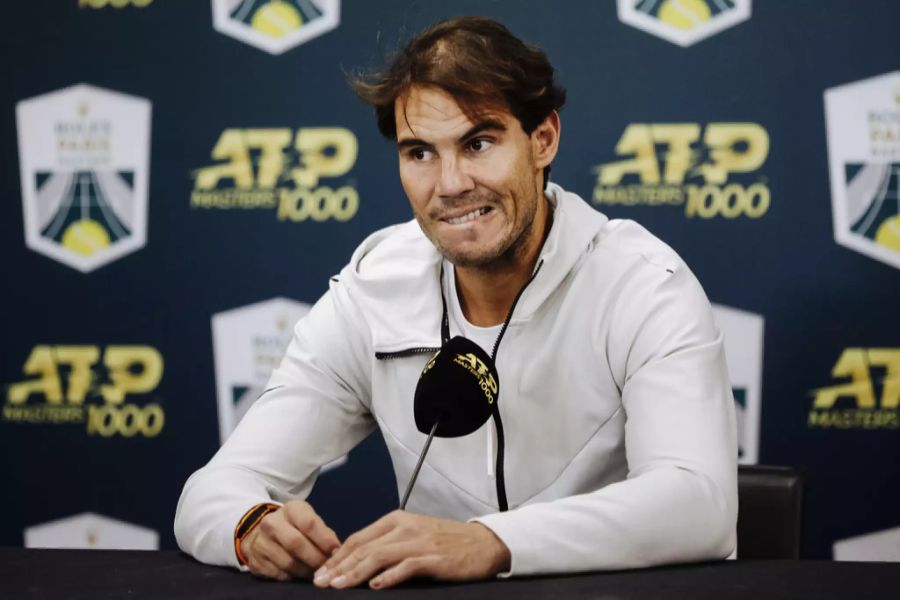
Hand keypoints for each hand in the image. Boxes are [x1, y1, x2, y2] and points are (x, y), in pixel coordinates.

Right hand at [240, 500, 340, 580]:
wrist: (262, 534)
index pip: (308, 523)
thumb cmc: (295, 527)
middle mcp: (272, 523)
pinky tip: (300, 574)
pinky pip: (278, 574)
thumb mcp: (309, 521)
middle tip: (326, 567)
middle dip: (315, 558)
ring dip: (305, 571)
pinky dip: (292, 577)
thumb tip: (337, 551)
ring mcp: (261, 542)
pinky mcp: (256, 560)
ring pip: (287, 562)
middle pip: (296, 543)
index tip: (335, 552)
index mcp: (291, 509)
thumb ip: (324, 533)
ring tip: (315, 572)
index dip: (324, 540)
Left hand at [312, 510, 509, 589]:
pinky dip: (389, 577)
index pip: (359, 537)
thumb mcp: (414, 535)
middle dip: (339, 566)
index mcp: (397, 519)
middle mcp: (405, 527)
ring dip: (355, 572)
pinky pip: (406, 567)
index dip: (337, 556)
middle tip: (321, 582)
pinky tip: (376, 586)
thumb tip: (357, 561)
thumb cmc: (448, 542)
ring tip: (339, 585)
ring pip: (379, 556)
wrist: (483, 543)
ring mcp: (419, 542)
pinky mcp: (434, 559)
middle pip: (364, 547)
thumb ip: (388, 543)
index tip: (321, 571)